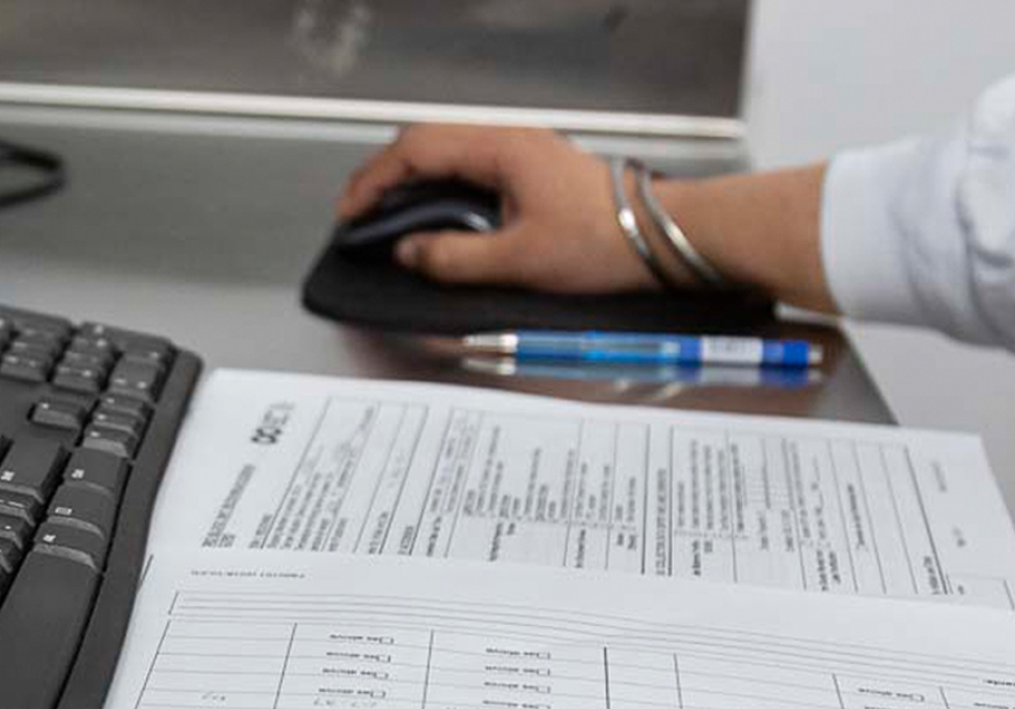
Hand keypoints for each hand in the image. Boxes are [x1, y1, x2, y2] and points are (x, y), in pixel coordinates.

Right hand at [336, 124, 658, 293]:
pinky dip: (441, 191)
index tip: (351, 212)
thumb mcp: (520, 259)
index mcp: (503, 150)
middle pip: (428, 145)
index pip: (418, 149)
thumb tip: (408, 252)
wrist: (663, 238)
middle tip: (359, 214)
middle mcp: (510, 142)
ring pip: (448, 156)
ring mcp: (522, 155)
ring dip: (413, 184)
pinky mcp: (532, 174)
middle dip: (385, 177)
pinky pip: (472, 172)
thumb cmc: (605, 243)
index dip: (375, 180)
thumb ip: (454, 257)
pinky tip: (433, 219)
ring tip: (387, 218)